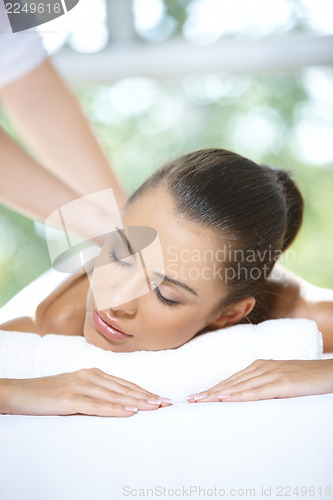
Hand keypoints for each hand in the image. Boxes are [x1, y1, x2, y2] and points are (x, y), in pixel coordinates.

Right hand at [0, 368, 171, 416]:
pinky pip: (97, 406)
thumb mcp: (75, 389)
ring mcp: (80, 386)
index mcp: (93, 373)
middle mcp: (90, 376)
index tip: (161, 398)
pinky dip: (115, 408)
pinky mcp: (70, 399)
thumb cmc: (49, 392)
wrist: (20, 392)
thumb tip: (117, 402)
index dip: (144, 391)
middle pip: (124, 388)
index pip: (124, 383)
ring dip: (137, 402)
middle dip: (147, 396)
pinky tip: (129, 411)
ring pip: (115, 395)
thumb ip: (95, 393)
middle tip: (166, 403)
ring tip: (155, 407)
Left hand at [186, 359, 332, 402]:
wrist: (331, 373)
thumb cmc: (307, 378)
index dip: (212, 388)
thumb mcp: (281, 382)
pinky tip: (226, 399)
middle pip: (230, 382)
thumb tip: (246, 398)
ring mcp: (273, 374)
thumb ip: (264, 386)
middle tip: (189, 401)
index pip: (231, 380)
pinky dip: (240, 395)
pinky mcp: (284, 383)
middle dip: (209, 392)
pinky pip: (258, 391)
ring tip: (199, 401)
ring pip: (239, 386)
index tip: (196, 397)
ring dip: (217, 394)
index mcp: (260, 366)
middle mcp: (262, 367)